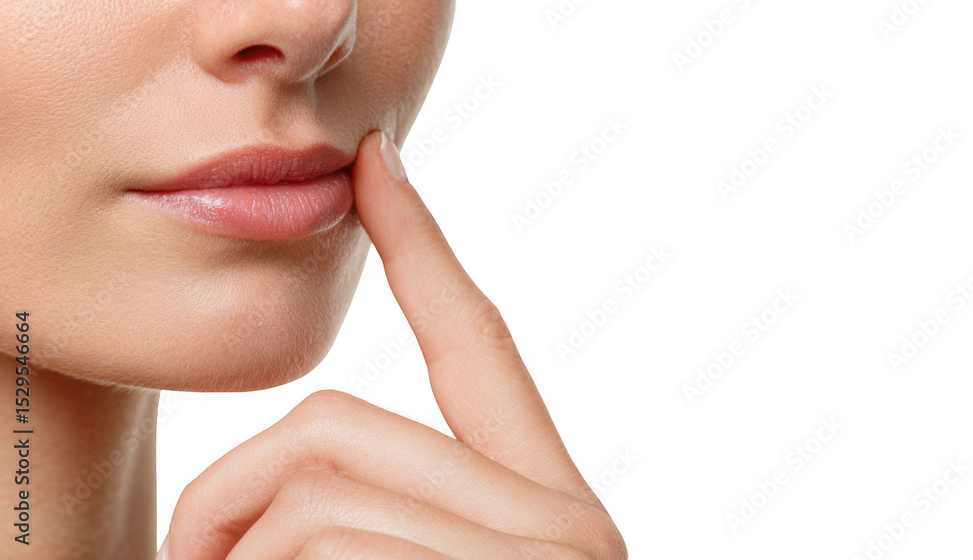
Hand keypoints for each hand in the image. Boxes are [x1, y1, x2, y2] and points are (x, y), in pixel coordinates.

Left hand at [158, 130, 626, 558]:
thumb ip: (391, 507)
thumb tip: (295, 464)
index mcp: (545, 508)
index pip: (477, 344)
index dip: (421, 247)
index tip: (376, 161)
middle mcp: (563, 524)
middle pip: (338, 424)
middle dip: (230, 492)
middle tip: (186, 555)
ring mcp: (544, 556)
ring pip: (315, 487)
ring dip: (232, 550)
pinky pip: (321, 538)